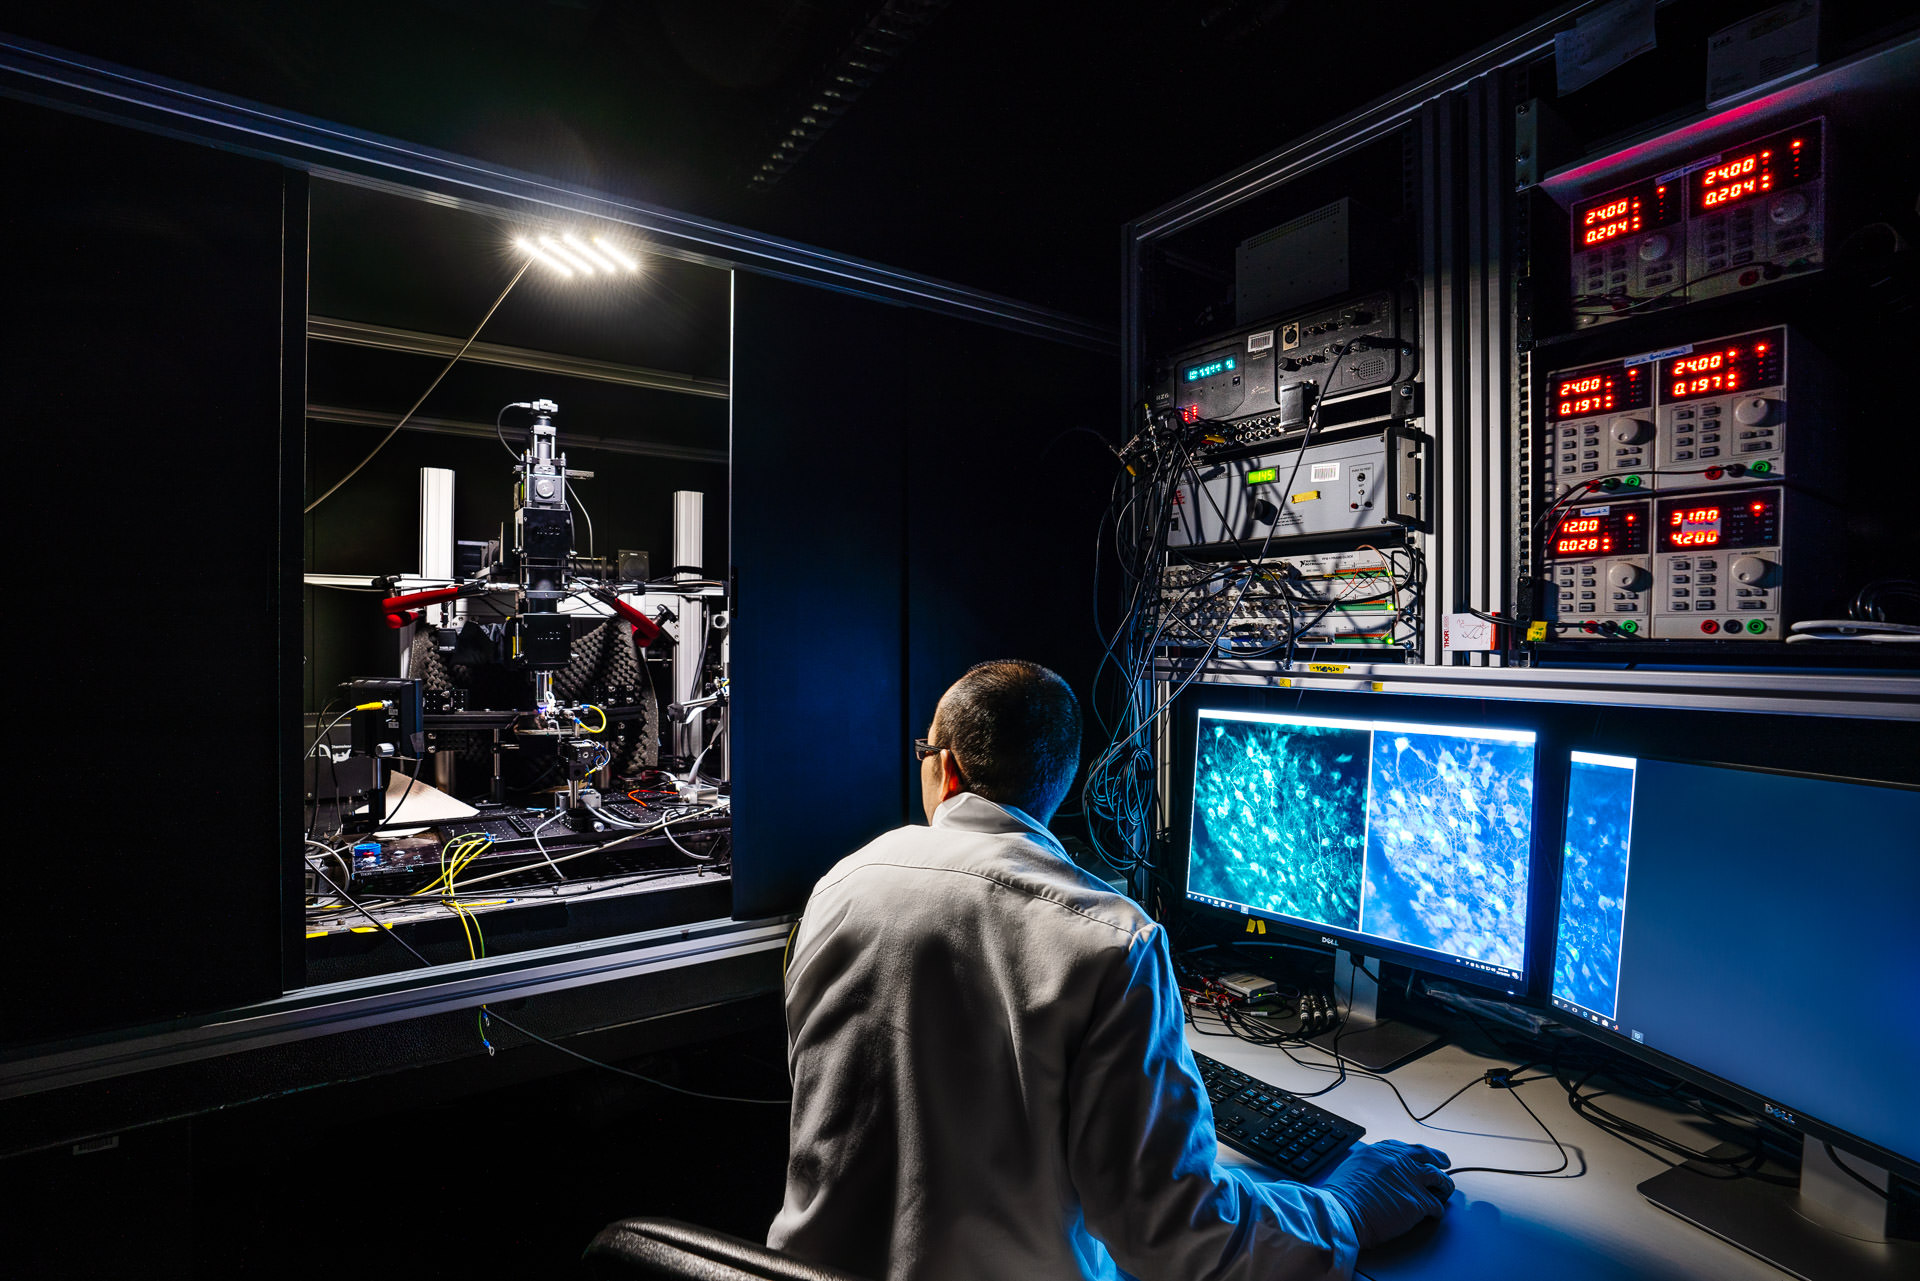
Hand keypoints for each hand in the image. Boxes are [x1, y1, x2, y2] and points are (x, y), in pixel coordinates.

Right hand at [1319, 1140, 1454, 1246]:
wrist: (1342, 1212)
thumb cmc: (1341, 1196)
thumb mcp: (1353, 1167)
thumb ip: (1370, 1166)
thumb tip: (1378, 1174)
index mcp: (1381, 1151)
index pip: (1406, 1148)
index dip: (1416, 1155)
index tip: (1421, 1157)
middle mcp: (1399, 1161)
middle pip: (1428, 1156)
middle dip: (1439, 1159)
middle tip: (1445, 1163)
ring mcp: (1411, 1180)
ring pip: (1440, 1178)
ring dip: (1444, 1186)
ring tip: (1444, 1192)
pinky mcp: (1418, 1202)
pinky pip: (1436, 1206)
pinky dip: (1437, 1211)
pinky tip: (1433, 1214)